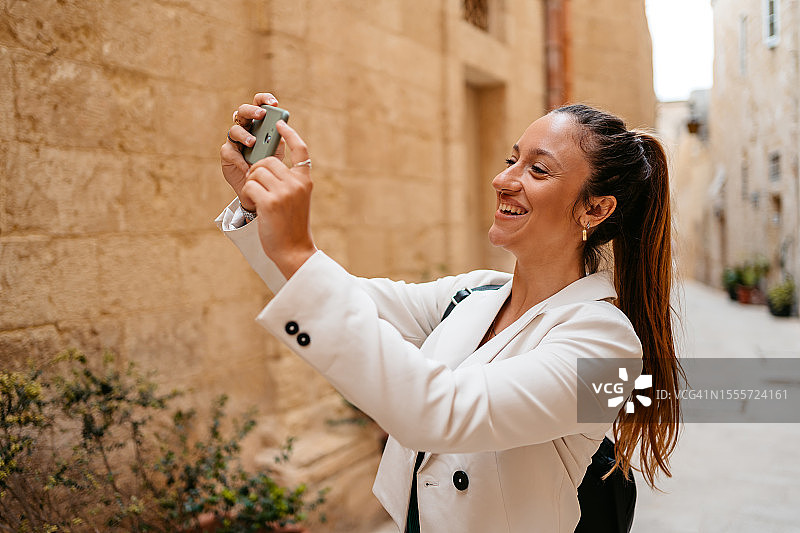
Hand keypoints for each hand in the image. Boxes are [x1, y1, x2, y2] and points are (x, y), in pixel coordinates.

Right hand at [220, 92, 286, 210]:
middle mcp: (245, 127)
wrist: (261, 186)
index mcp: (259, 123)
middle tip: (261, 115)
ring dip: (244, 135)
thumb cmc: (270, 164)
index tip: (274, 103)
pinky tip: (248, 166)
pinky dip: (240, 159)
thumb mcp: (277, 150)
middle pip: (243, 111)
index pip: (259, 104)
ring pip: (235, 129)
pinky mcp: (227, 154)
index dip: (264, 100)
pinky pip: (230, 151)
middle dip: (252, 111)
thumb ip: (278, 138)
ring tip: (253, 143)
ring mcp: (235, 140)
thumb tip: (281, 127)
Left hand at [239, 121, 316, 278]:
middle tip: (257, 191)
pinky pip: (249, 186)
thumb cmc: (291, 227)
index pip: (300, 150)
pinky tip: (254, 208)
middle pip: (266, 162)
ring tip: (256, 202)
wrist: (294, 251)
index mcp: (304, 181)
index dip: (289, 135)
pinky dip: (246, 196)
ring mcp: (284, 192)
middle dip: (256, 173)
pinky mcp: (270, 202)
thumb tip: (265, 164)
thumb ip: (287, 182)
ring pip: (256, 172)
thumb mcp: (295, 200)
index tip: (279, 124)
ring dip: (250, 186)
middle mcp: (296, 183)